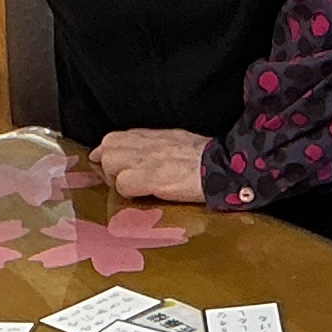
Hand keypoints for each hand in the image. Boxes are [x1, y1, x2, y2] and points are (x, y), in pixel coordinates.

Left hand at [92, 128, 214, 203]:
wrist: (224, 166)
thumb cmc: (207, 159)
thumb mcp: (178, 142)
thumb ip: (155, 146)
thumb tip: (139, 155)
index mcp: (153, 135)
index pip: (114, 138)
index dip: (109, 154)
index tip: (116, 169)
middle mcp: (146, 143)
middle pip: (107, 147)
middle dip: (108, 166)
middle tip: (122, 181)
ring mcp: (147, 159)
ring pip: (110, 164)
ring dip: (117, 179)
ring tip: (135, 189)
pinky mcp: (151, 177)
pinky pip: (123, 184)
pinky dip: (128, 193)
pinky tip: (144, 196)